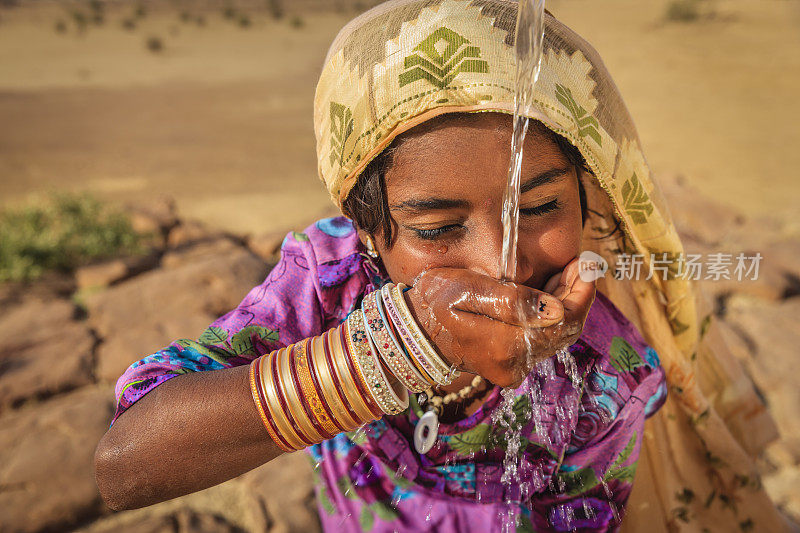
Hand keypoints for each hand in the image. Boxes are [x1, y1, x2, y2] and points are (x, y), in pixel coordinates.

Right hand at [404, 258, 594, 387]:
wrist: (413, 331)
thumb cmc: (435, 302)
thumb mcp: (468, 289)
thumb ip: (511, 299)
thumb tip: (556, 308)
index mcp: (505, 345)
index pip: (564, 321)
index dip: (582, 292)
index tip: (585, 264)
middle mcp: (514, 364)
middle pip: (565, 330)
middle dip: (577, 296)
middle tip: (579, 265)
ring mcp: (512, 368)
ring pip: (556, 336)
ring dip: (566, 305)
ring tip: (566, 274)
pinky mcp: (509, 366)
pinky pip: (542, 341)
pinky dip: (551, 317)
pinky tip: (548, 294)